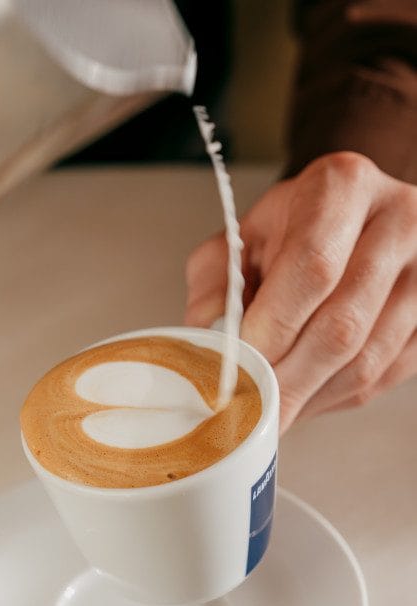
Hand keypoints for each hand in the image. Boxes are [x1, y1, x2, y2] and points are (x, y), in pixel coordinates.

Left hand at [185, 152, 416, 431]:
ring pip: (368, 360)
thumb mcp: (242, 238)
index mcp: (343, 189)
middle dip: (288, 380)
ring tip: (271, 412)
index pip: (313, 268)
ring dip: (311, 397)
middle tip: (250, 411)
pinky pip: (384, 375)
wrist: (350, 222)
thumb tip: (211, 336)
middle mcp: (398, 223)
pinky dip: (336, 398)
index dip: (274, 327)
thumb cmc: (291, 231)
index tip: (240, 367)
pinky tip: (304, 400)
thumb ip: (216, 281)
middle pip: (344, 324)